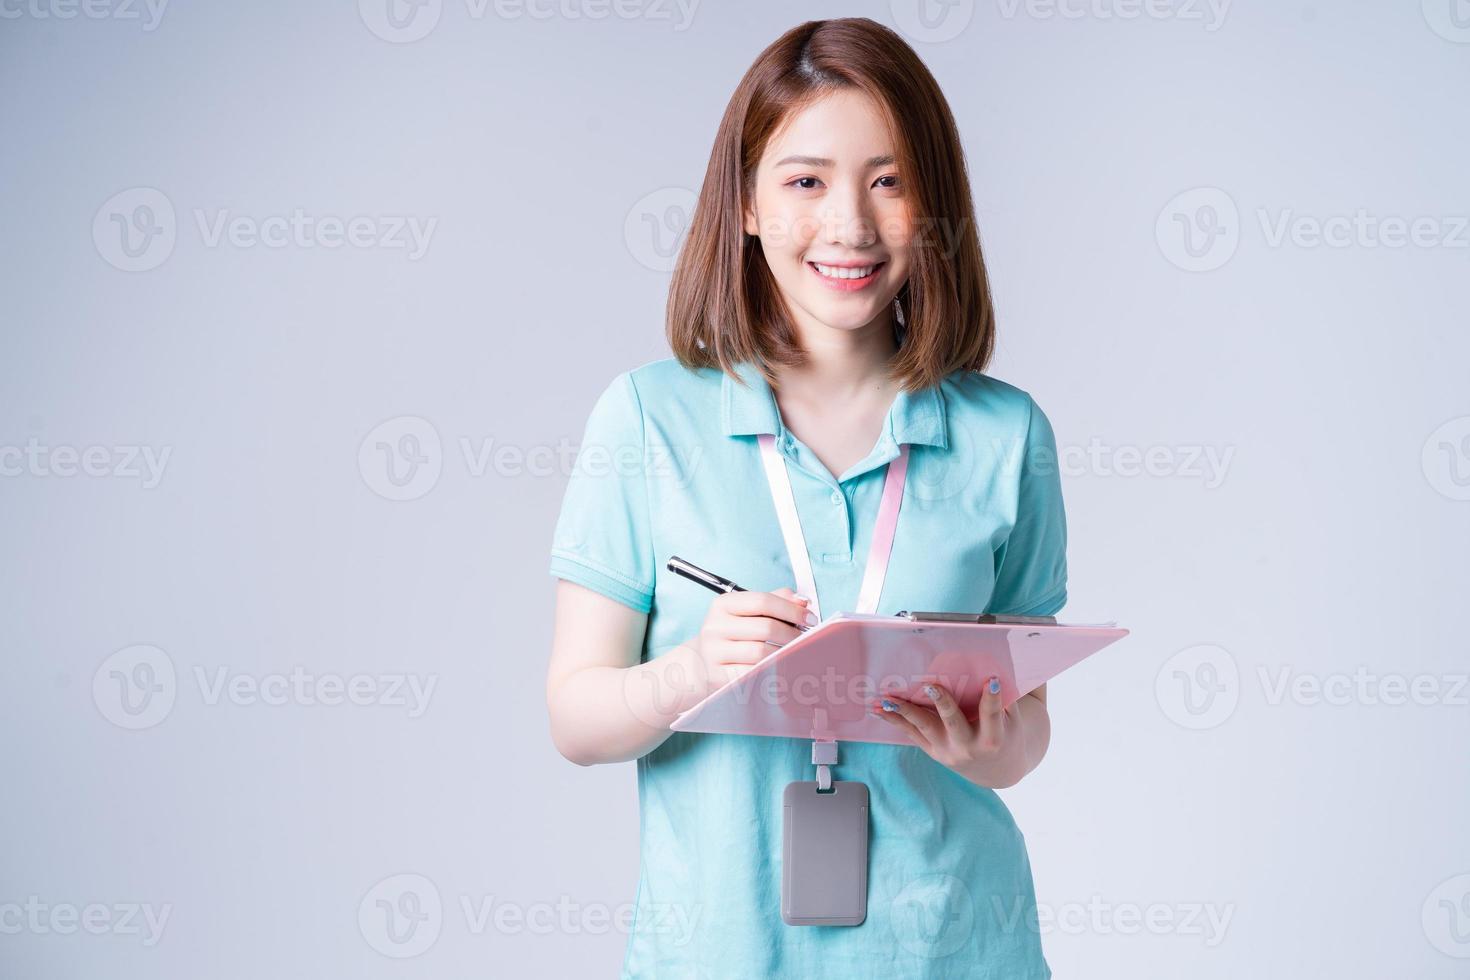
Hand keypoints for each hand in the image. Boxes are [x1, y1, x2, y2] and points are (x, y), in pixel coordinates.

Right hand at [672, 586, 815, 708]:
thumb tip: (802, 600)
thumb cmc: (733, 635)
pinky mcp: (719, 676)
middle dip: (793, 633)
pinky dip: (772, 670)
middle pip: (765, 627)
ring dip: (785, 653)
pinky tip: (781, 667)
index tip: (810, 618)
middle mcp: (715, 626)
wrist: (701, 664)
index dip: (791, 609)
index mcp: (723, 604)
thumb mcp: (747, 612)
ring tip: (796, 652)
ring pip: (761, 652)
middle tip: (807, 639)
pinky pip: (754, 673)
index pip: (762, 601)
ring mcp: (715, 653)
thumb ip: (776, 601)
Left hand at [870, 678, 1032, 788]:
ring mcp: (947, 751)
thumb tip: (991, 663)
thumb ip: (1003, 698)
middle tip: (931, 686)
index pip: (992, 715)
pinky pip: (912, 733)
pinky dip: (895, 720)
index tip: (991, 680)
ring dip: (904, 711)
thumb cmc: (1005, 733)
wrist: (995, 769)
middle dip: (942, 704)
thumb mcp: (1012, 720)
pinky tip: (879, 709)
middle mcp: (968, 747)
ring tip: (887, 699)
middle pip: (953, 722)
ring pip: (924, 728)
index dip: (992, 698)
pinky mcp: (933, 751)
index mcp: (993, 738)